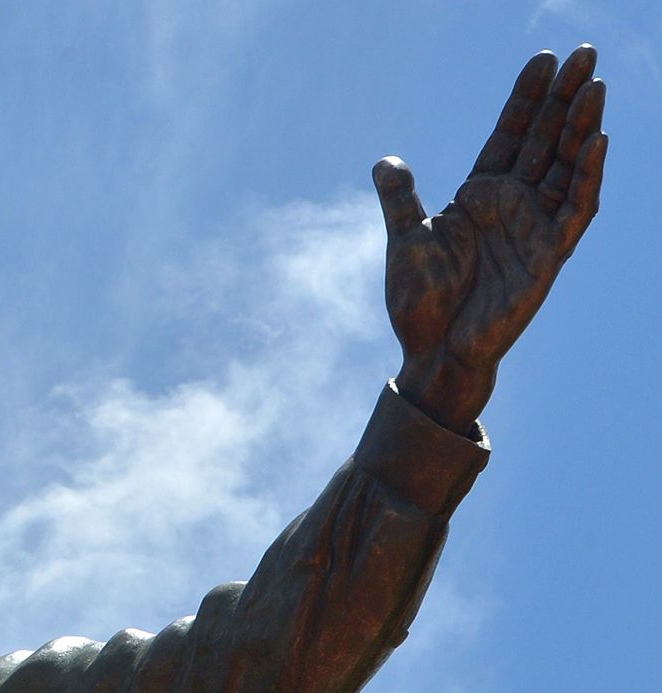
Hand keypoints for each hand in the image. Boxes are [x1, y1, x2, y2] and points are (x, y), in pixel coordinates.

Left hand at [375, 45, 606, 429]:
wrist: (432, 348)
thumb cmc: (420, 299)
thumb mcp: (405, 239)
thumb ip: (400, 198)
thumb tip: (387, 161)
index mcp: (481, 194)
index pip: (511, 134)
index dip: (527, 97)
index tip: (543, 58)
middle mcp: (514, 203)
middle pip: (546, 139)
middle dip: (564, 97)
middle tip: (585, 52)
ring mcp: (535, 226)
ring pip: (568, 165)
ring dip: (582, 126)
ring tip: (594, 85)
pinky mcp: (549, 255)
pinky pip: (576, 208)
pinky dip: (588, 176)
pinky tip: (598, 141)